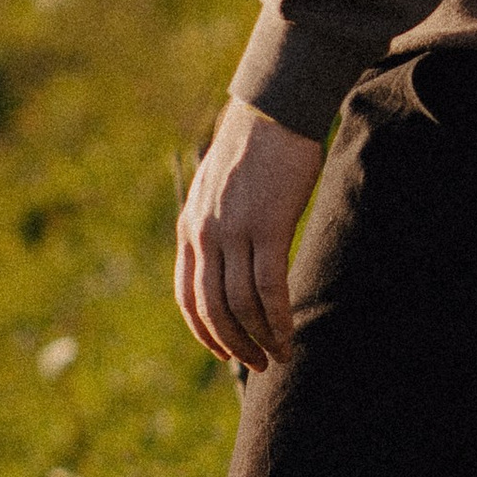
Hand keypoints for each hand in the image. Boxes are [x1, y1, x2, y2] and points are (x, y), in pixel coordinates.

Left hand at [174, 99, 326, 371]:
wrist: (273, 111)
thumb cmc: (254, 150)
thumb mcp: (219, 191)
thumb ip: (217, 226)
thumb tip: (229, 260)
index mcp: (190, 228)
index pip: (187, 296)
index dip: (205, 332)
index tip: (225, 351)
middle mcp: (206, 234)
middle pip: (212, 308)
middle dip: (234, 344)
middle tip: (258, 365)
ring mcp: (235, 231)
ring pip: (241, 303)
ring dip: (260, 337)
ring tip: (280, 356)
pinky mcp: (268, 226)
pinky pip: (269, 286)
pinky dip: (278, 318)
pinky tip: (289, 334)